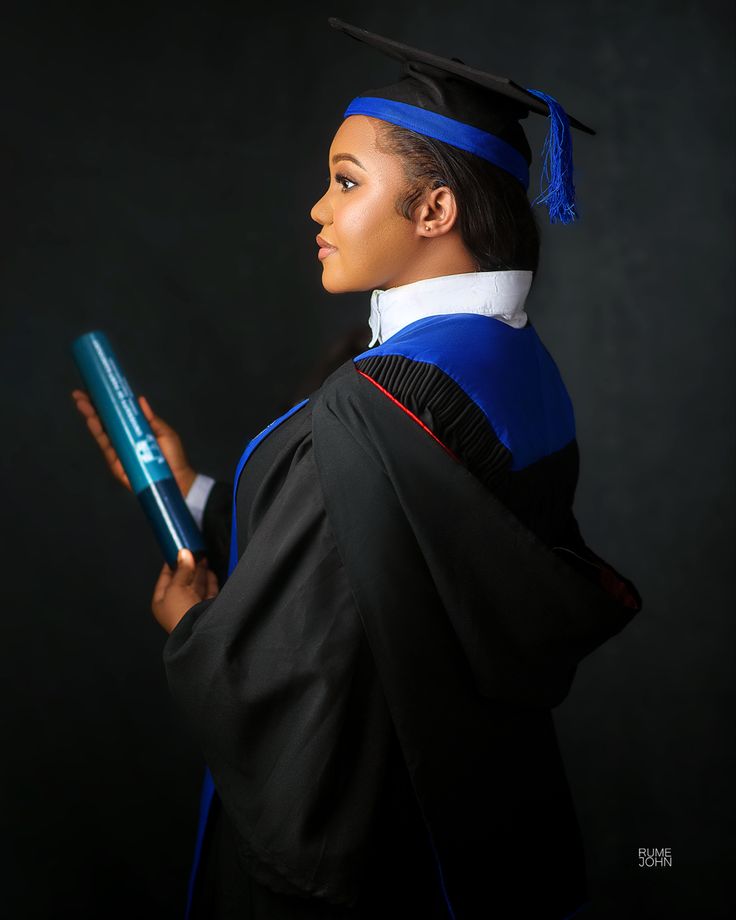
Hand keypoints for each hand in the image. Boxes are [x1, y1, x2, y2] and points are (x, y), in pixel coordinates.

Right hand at [71, 389, 196, 496]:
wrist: (177, 478)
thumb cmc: (172, 456)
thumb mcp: (163, 432)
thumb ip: (150, 418)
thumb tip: (140, 400)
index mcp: (133, 431)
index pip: (116, 416)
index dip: (105, 404)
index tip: (94, 391)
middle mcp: (123, 440)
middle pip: (104, 422)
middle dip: (91, 408)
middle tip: (79, 394)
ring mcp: (118, 452)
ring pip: (101, 432)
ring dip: (91, 417)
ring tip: (82, 403)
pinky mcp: (116, 463)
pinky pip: (106, 446)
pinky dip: (98, 433)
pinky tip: (92, 420)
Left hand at [152, 549, 218, 633]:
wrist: (198, 634)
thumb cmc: (179, 617)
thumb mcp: (176, 588)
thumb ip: (182, 569)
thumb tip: (184, 554)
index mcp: (162, 601)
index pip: (165, 577)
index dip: (171, 563)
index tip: (177, 551)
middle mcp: (177, 604)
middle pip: (182, 580)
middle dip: (188, 565)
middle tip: (193, 551)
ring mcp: (192, 607)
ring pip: (196, 584)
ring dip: (199, 570)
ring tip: (203, 557)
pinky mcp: (206, 608)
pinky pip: (208, 591)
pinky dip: (210, 580)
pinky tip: (210, 571)